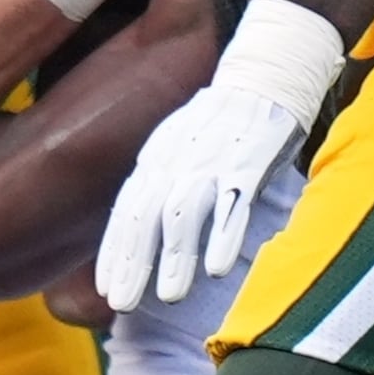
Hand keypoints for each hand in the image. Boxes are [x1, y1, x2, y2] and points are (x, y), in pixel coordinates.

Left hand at [95, 0, 343, 308]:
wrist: (267, 70)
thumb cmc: (224, 119)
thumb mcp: (179, 145)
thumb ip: (161, 182)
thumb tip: (142, 228)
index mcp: (157, 156)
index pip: (126, 210)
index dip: (115, 251)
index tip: (106, 290)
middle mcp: (177, 159)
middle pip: (146, 217)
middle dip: (133, 263)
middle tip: (121, 304)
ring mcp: (212, 160)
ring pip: (186, 214)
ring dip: (176, 257)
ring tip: (168, 297)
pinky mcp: (250, 161)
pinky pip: (234, 202)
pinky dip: (225, 235)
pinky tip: (219, 268)